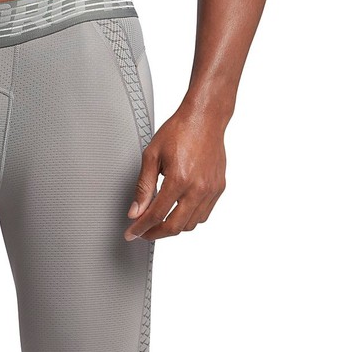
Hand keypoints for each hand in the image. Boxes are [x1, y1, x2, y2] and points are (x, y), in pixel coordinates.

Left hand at [123, 101, 227, 240]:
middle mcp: (198, 187)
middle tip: (143, 233)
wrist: (205, 117)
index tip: (132, 233)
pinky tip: (178, 212)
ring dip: (173, 228)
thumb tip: (136, 212)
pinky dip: (189, 219)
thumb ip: (143, 188)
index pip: (156, 215)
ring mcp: (210, 189)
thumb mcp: (152, 156)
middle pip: (175, 226)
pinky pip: (203, 214)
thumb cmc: (179, 131)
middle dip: (155, 234)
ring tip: (159, 222)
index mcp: (179, 179)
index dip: (141, 228)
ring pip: (191, 224)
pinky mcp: (218, 188)